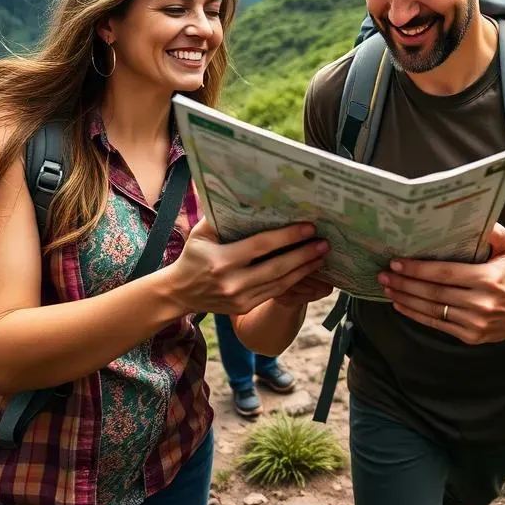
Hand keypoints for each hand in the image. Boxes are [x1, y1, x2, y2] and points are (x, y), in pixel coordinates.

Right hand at [170, 217, 328, 316]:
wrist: (180, 293)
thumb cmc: (193, 255)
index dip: (287, 237)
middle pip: (276, 268)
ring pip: (280, 283)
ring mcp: (240, 299)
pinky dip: (294, 282)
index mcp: (222, 261)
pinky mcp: (245, 308)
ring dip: (304, 269)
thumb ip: (222, 217)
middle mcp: (233, 282)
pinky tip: (307, 270)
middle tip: (324, 243)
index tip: (308, 228)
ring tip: (322, 256)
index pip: (261, 246)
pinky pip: (275, 293)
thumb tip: (248, 196)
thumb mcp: (202, 233)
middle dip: (303, 255)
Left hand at [377, 223, 504, 344]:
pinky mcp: (470, 336)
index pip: (445, 273)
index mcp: (487, 279)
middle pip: (434, 292)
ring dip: (406, 299)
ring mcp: (474, 322)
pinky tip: (401, 305)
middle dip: (405, 283)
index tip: (397, 262)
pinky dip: (416, 315)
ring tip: (387, 287)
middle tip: (384, 274)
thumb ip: (494, 232)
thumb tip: (475, 216)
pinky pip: (438, 324)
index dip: (418, 269)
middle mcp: (479, 302)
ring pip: (432, 310)